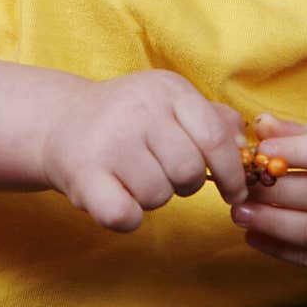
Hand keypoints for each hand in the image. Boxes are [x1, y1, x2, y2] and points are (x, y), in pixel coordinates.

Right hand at [40, 70, 248, 231]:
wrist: (61, 121)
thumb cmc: (130, 118)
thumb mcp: (171, 104)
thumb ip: (213, 119)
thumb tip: (244, 145)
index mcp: (167, 89)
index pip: (216, 139)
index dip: (232, 173)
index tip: (235, 191)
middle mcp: (139, 110)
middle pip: (190, 172)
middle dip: (186, 183)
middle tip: (165, 174)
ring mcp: (109, 142)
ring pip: (159, 196)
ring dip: (153, 197)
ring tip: (134, 176)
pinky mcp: (84, 175)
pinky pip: (126, 216)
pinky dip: (127, 217)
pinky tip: (118, 196)